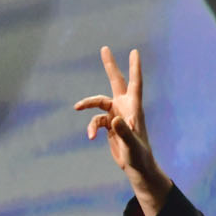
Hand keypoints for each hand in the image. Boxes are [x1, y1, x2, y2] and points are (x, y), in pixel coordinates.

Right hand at [74, 46, 170, 215]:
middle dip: (110, 66)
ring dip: (87, 104)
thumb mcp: (132, 145)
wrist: (137, 168)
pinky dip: (91, 127)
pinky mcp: (109, 125)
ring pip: (98, 102)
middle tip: (104, 48)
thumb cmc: (139, 156)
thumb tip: (113, 120)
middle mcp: (124, 107)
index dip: (134, 68)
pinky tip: (91, 137)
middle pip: (116, 82)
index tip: (134, 51)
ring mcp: (116, 115)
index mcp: (134, 108)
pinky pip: (95, 121)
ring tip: (76, 107)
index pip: (135, 84)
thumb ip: (123, 132)